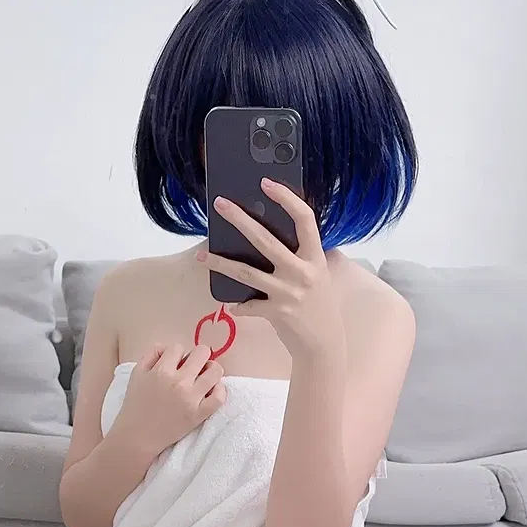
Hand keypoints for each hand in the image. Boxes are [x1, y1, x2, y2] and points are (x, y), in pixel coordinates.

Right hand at [115, 342, 226, 457]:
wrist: (137, 437)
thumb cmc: (135, 405)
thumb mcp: (136, 374)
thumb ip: (151, 355)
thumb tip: (168, 348)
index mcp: (161, 371)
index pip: (178, 347)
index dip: (177, 354)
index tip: (175, 364)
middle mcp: (178, 382)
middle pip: (202, 353)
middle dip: (198, 357)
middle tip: (194, 366)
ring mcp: (191, 398)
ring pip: (215, 371)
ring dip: (211, 369)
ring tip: (205, 376)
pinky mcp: (199, 414)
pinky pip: (219, 397)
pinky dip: (219, 390)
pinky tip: (210, 391)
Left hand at [199, 182, 346, 364]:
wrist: (325, 343)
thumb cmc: (319, 304)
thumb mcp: (318, 274)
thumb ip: (301, 255)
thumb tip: (271, 232)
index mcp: (315, 257)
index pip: (304, 218)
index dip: (286, 198)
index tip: (266, 183)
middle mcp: (303, 272)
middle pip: (265, 240)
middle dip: (240, 220)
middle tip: (220, 204)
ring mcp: (289, 292)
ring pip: (247, 273)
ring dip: (220, 263)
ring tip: (201, 254)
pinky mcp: (277, 313)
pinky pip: (248, 306)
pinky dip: (237, 304)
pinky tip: (228, 301)